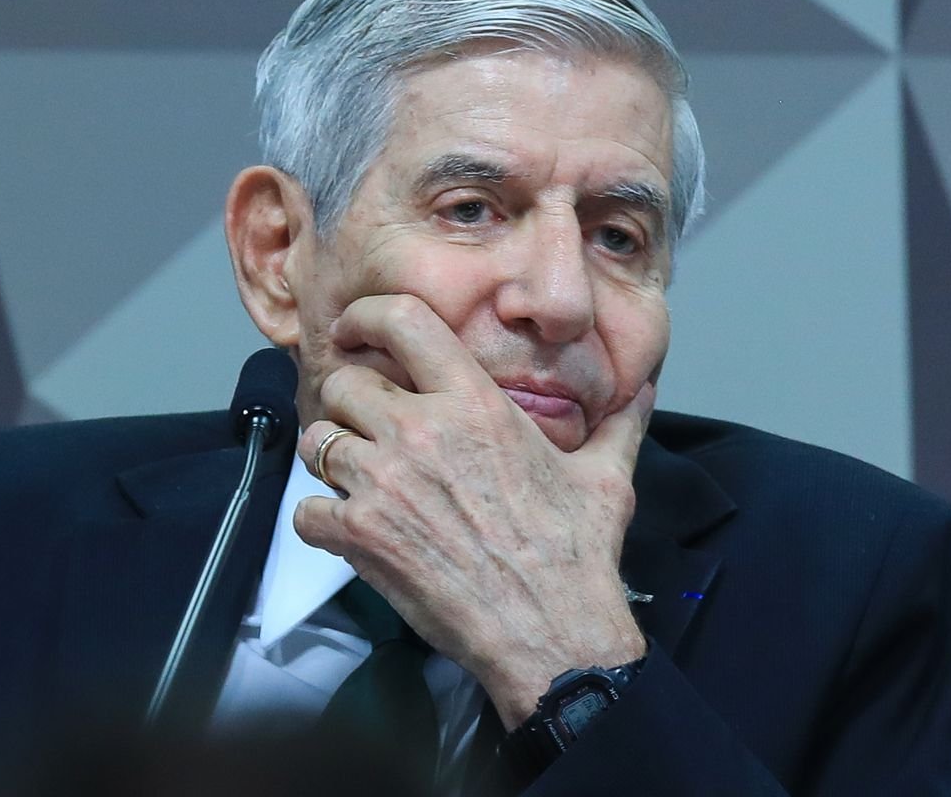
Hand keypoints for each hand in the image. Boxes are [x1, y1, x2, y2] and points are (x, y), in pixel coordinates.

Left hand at [293, 294, 654, 727]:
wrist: (551, 632)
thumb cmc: (576, 556)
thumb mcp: (606, 477)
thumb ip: (618, 425)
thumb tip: (644, 390)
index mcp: (476, 404)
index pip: (402, 321)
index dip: (367, 317)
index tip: (357, 330)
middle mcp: (422, 431)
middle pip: (345, 383)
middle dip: (351, 402)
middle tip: (368, 424)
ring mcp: (384, 483)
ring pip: (318, 440)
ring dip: (332, 456)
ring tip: (358, 477)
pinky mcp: (360, 536)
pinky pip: (306, 510)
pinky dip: (320, 520)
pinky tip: (349, 531)